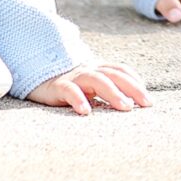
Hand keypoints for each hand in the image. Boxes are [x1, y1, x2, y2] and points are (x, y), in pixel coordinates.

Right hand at [26, 61, 150, 115]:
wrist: (32, 75)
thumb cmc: (64, 84)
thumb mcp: (87, 84)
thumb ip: (104, 88)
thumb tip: (129, 103)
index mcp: (96, 68)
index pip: (119, 69)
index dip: (135, 81)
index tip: (148, 99)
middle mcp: (87, 69)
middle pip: (113, 73)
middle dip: (132, 87)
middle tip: (146, 104)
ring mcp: (72, 76)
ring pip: (95, 79)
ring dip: (112, 92)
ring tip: (124, 107)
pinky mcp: (56, 86)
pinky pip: (69, 90)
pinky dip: (78, 99)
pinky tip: (85, 111)